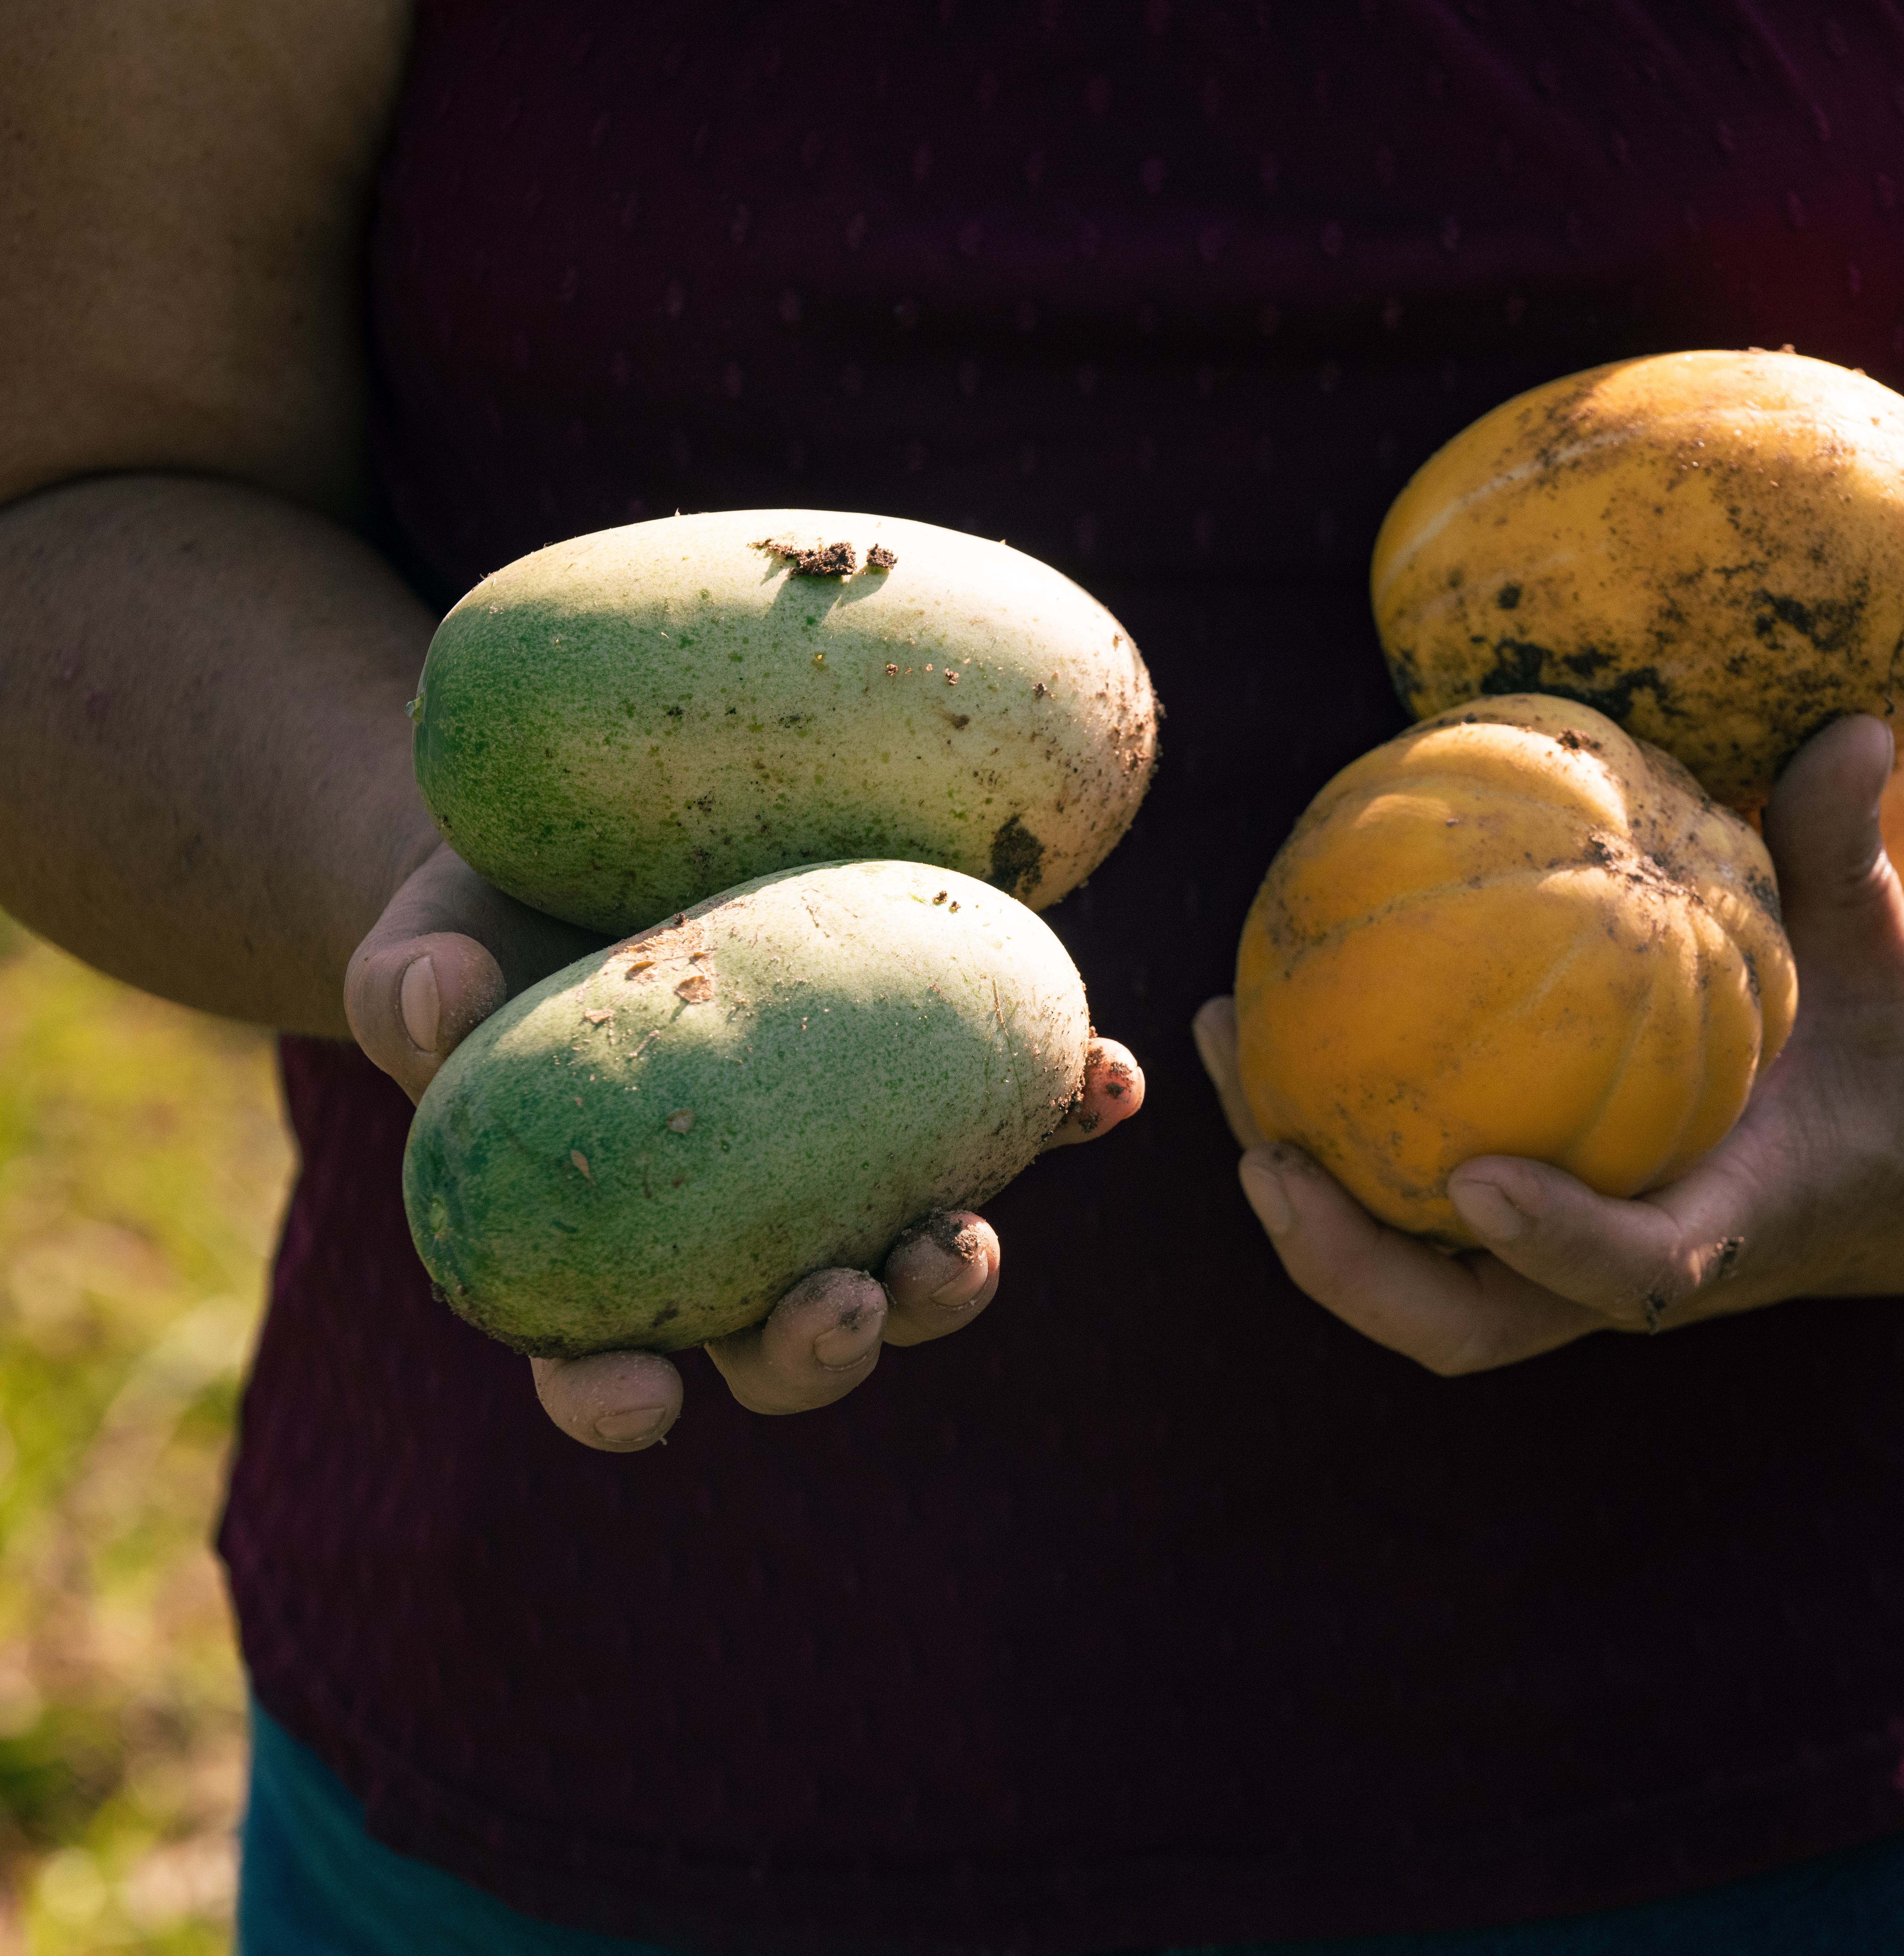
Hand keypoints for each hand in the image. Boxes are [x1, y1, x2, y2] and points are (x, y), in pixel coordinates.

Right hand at [347, 842, 1143, 1447]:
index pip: (604, 1369)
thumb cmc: (490, 928)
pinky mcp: (940, 1086)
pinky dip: (1065, 1108)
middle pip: (791, 1347)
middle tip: (845, 1301)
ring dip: (951, 1274)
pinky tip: (1103, 1079)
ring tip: (968, 1234)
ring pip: (915, 1268)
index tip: (639, 1390)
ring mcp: (853, 1172)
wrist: (605, 845)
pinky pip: (1019, 1119)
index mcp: (607, 1255)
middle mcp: (742, 1242)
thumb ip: (411, 990)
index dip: (617, 1398)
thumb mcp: (427, 946)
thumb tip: (437, 997)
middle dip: (824, 1348)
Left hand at [1194, 716, 1903, 1374]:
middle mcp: (1631, 1259)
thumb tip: (1855, 727)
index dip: (1554, 1244)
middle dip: (1351, 1264)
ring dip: (1306, 1194)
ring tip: (1230, 1044)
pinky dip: (1343, 1125)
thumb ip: (1851, 860)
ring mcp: (1573, 1248)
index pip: (1638, 1275)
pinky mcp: (1543, 1206)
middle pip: (1468, 1322)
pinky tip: (1281, 1006)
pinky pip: (1416, 1190)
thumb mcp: (1900, 966)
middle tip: (1266, 1155)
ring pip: (1411, 1268)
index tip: (1476, 1180)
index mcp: (1730, 1228)